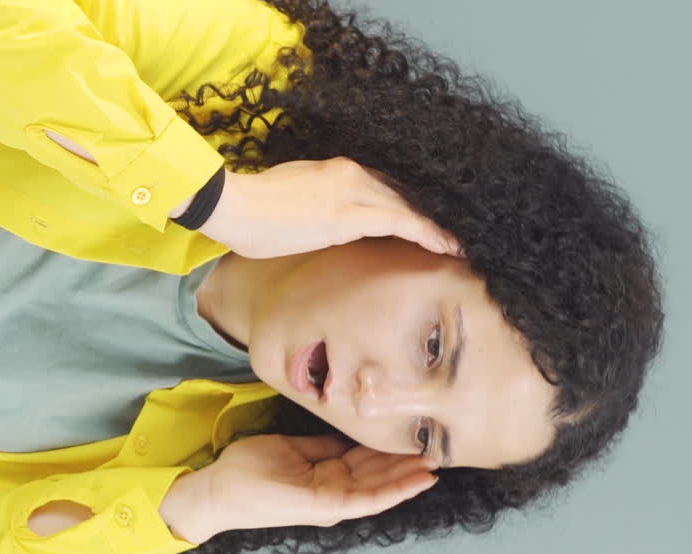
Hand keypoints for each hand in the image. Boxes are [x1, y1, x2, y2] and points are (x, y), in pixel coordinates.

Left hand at [160, 434, 438, 543]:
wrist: (219, 489)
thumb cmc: (248, 469)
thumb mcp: (292, 448)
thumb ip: (322, 445)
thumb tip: (347, 431)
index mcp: (327, 476)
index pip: (367, 461)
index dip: (392, 450)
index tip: (415, 435)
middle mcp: (334, 491)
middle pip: (380, 475)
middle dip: (409, 463)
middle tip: (439, 447)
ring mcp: (331, 500)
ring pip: (381, 487)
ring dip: (410, 477)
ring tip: (437, 462)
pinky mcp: (326, 504)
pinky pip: (367, 499)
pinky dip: (394, 491)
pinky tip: (416, 481)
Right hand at [191, 158, 462, 258]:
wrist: (232, 204)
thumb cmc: (249, 206)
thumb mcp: (289, 195)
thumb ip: (315, 200)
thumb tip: (323, 216)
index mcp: (336, 168)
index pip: (385, 185)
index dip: (409, 203)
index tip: (427, 217)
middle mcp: (351, 173)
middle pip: (403, 194)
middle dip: (430, 213)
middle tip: (455, 231)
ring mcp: (353, 191)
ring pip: (409, 207)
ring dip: (437, 226)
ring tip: (460, 243)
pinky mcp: (350, 215)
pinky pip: (402, 222)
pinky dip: (428, 234)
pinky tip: (447, 247)